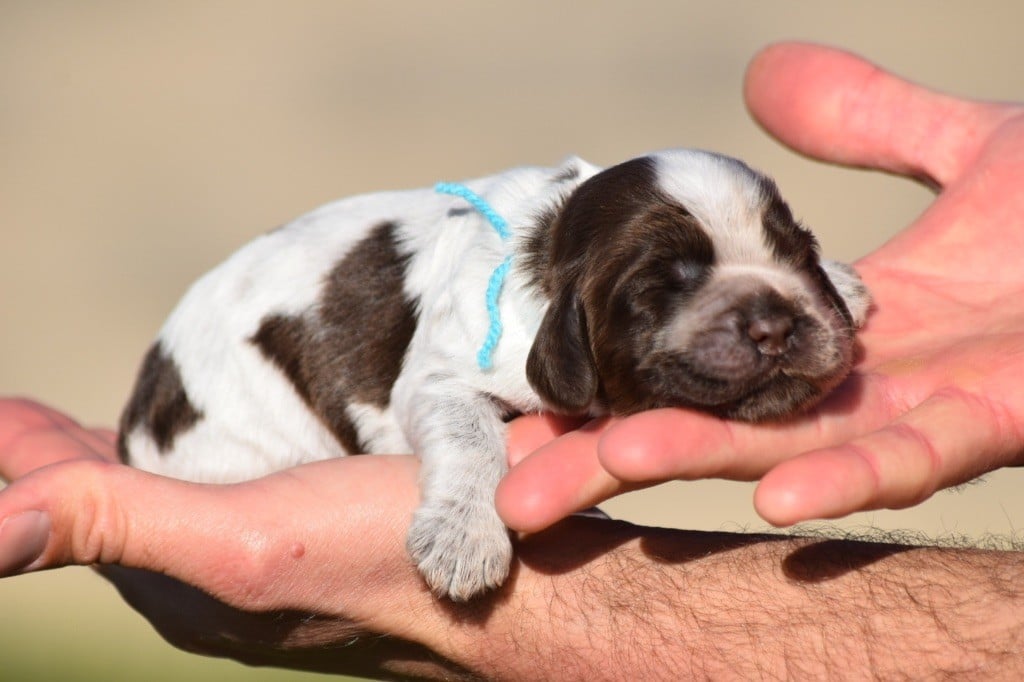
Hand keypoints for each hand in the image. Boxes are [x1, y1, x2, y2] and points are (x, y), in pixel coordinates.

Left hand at [0, 398, 480, 677]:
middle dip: (58, 453)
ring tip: (86, 415)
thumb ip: (112, 523)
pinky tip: (212, 412)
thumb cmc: (381, 560)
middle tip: (16, 412)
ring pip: (177, 479)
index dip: (22, 459)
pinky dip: (206, 432)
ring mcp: (272, 541)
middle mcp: (219, 568)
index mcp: (181, 584)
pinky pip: (239, 465)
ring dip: (129, 441)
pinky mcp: (317, 511)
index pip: (69, 512)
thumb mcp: (239, 545)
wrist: (517, 580)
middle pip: (116, 497)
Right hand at [496, 42, 1023, 531]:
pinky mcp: (991, 423)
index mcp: (837, 323)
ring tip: (598, 472)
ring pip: (781, 450)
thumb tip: (759, 76)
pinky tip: (774, 496)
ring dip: (690, 466)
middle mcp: (854, 383)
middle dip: (609, 457)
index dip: (616, 384)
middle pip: (710, 424)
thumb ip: (865, 119)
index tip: (531, 403)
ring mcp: (918, 411)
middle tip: (514, 487)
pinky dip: (840, 476)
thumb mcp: (967, 146)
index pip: (699, 358)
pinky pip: (904, 459)